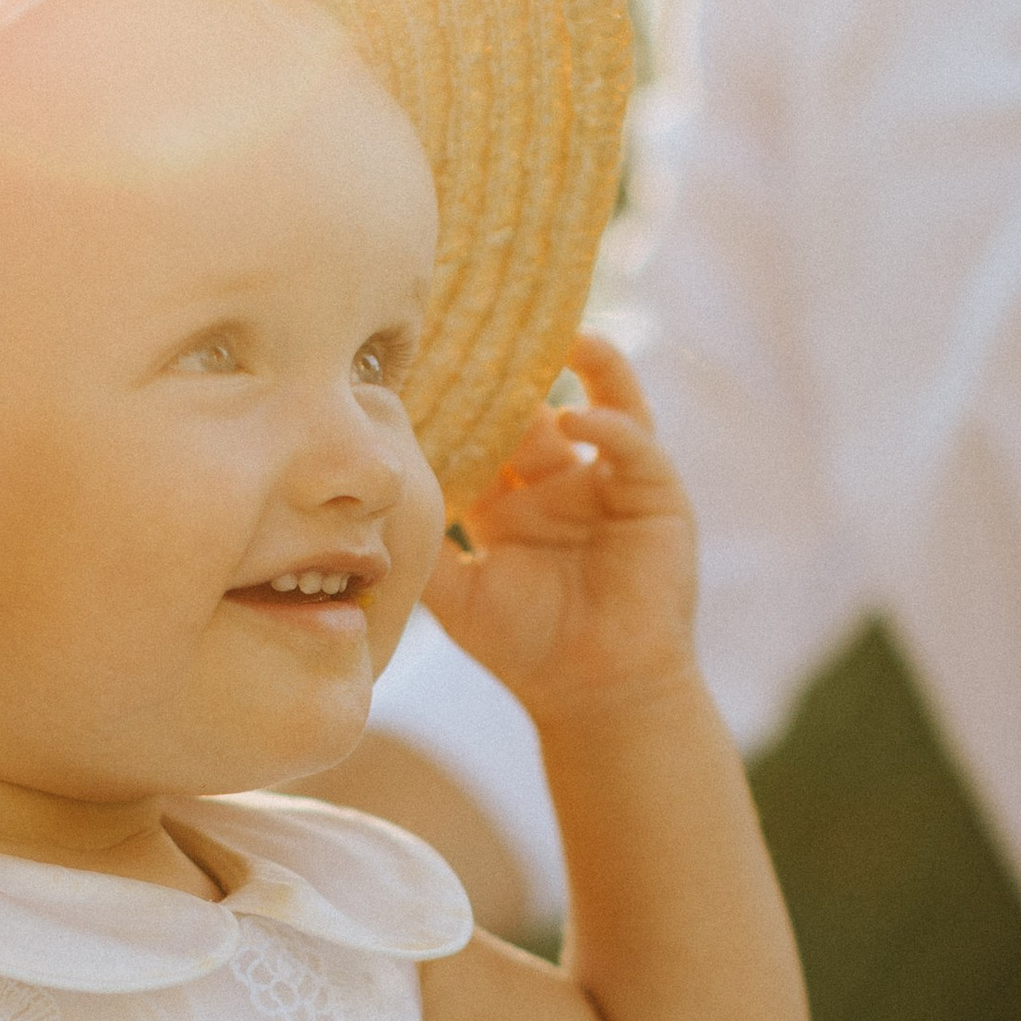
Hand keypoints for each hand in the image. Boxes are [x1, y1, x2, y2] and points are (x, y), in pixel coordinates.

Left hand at [424, 336, 696, 730]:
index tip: (432, 359)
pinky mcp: (654, 496)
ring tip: (563, 336)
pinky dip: (610, 424)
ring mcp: (608, 485)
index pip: (483, 435)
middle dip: (517, 371)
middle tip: (490, 326)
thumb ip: (421, 550)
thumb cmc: (526, 649)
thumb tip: (366, 511)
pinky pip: (635, 444)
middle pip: (537, 409)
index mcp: (509, 502)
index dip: (462, 401)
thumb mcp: (456, 597)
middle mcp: (559, 484)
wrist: (596, 694)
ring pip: (602, 405)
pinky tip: (577, 419)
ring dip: (589, 366)